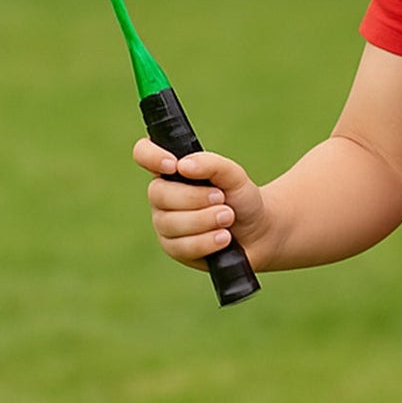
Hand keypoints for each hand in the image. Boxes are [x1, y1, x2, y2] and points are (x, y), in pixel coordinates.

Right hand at [136, 140, 270, 271]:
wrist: (257, 232)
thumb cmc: (240, 198)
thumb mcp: (234, 175)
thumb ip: (211, 164)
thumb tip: (183, 165)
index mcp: (173, 171)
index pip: (144, 153)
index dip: (151, 156)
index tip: (174, 166)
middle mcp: (163, 195)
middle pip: (159, 194)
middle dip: (195, 198)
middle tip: (222, 199)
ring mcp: (165, 223)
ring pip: (170, 223)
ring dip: (205, 220)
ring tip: (228, 217)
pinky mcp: (174, 248)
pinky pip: (181, 246)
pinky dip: (207, 241)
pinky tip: (223, 238)